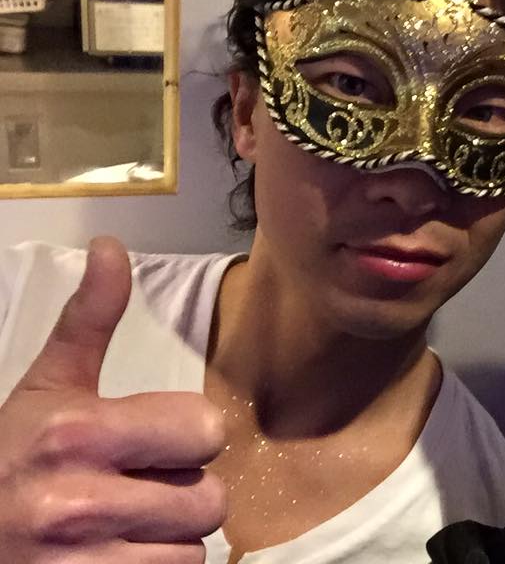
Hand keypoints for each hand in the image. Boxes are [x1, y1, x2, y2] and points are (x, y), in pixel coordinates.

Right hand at [0, 237, 225, 562]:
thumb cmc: (8, 458)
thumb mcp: (46, 387)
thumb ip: (87, 321)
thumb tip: (109, 247)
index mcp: (76, 433)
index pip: (206, 430)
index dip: (188, 435)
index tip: (153, 439)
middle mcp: (77, 503)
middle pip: (209, 497)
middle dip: (182, 490)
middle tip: (135, 486)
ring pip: (194, 548)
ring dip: (169, 537)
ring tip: (121, 525)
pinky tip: (116, 556)